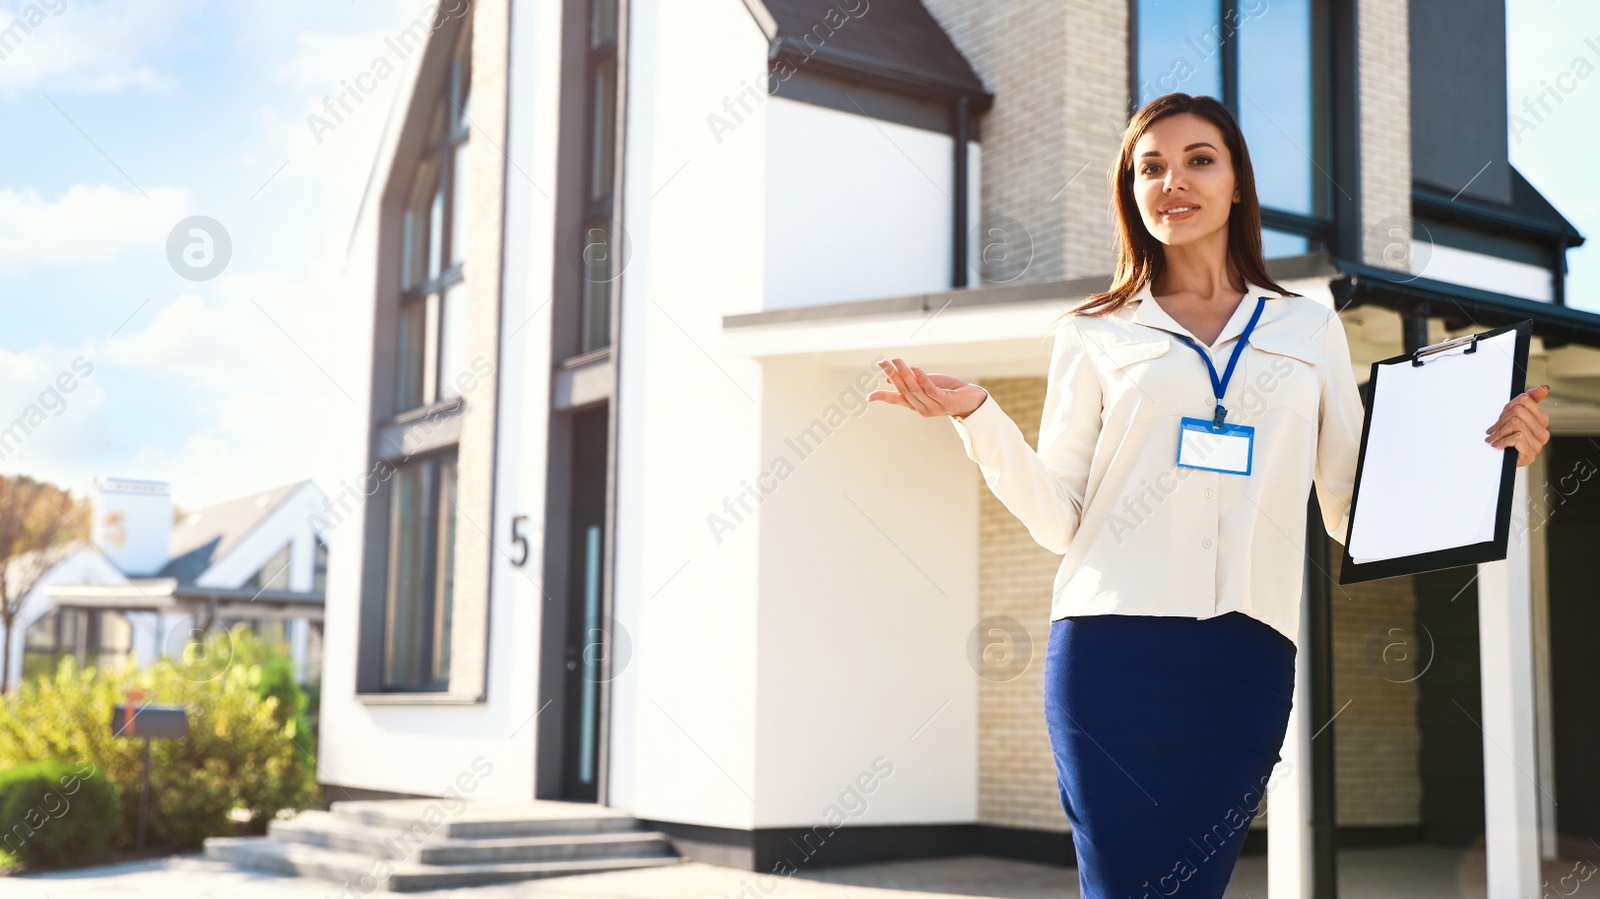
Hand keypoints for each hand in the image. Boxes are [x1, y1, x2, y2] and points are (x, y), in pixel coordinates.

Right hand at [868, 357, 986, 417]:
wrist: (972, 401)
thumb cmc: (948, 391)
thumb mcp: (926, 385)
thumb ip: (910, 383)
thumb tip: (889, 379)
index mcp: (916, 405)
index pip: (896, 400)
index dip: (883, 397)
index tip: (868, 397)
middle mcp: (922, 408)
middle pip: (904, 390)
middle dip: (892, 375)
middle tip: (883, 362)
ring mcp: (933, 406)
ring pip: (915, 389)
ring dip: (904, 373)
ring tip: (896, 360)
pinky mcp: (944, 401)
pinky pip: (930, 390)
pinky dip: (922, 379)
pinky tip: (915, 368)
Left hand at [1486, 383, 1550, 467]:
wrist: (1504, 461)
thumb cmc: (1510, 437)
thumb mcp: (1515, 417)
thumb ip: (1529, 401)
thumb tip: (1545, 387)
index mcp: (1542, 420)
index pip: (1525, 400)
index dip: (1508, 406)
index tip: (1501, 416)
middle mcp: (1543, 432)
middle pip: (1518, 411)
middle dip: (1501, 420)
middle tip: (1494, 429)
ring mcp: (1538, 444)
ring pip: (1516, 424)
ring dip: (1499, 432)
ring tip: (1493, 438)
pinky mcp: (1530, 454)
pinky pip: (1516, 438)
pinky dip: (1502, 441)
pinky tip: (1497, 445)